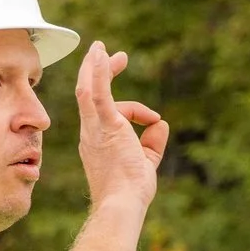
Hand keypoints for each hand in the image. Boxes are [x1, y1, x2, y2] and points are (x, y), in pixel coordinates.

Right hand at [75, 41, 167, 214]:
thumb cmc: (130, 191)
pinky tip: (102, 53)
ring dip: (96, 65)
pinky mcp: (105, 125)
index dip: (133, 110)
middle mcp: (91, 132)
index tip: (153, 117)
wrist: (122, 203)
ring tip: (101, 47)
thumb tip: (161, 123)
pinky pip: (97, 92)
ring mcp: (95, 128)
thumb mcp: (146, 162)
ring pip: (88, 88)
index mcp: (98, 140)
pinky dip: (100, 72)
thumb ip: (152, 143)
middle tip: (110, 53)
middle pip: (89, 94)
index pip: (112, 115)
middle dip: (100, 71)